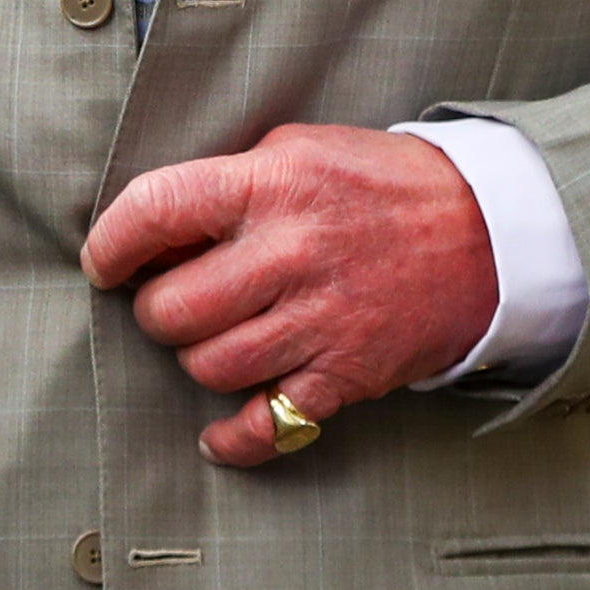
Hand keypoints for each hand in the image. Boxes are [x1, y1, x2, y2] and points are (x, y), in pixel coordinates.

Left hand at [78, 122, 499, 467]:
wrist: (487, 231)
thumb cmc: (378, 184)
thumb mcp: (298, 151)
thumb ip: (227, 183)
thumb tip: (151, 229)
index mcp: (271, 185)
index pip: (157, 210)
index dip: (111, 242)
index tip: (102, 262)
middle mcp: (292, 253)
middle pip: (174, 307)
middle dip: (155, 309)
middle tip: (170, 299)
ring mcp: (321, 319)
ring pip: (211, 365)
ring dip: (196, 358)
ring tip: (210, 338)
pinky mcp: (348, 373)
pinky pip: (269, 424)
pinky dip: (234, 438)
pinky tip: (217, 432)